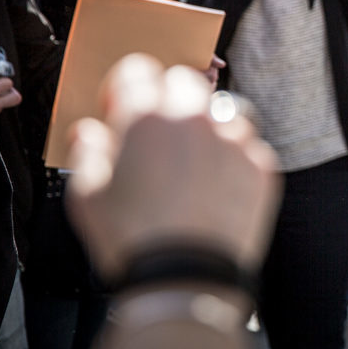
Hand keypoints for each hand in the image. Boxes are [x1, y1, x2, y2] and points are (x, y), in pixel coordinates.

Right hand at [65, 54, 281, 279]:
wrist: (187, 278)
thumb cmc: (133, 239)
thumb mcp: (86, 195)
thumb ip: (87, 151)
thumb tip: (89, 132)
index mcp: (146, 117)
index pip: (137, 69)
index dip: (125, 88)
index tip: (121, 108)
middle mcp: (193, 118)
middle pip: (183, 82)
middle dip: (168, 100)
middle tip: (158, 137)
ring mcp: (233, 138)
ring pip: (222, 111)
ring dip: (207, 128)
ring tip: (193, 167)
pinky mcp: (260, 163)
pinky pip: (248, 146)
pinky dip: (234, 160)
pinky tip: (218, 188)